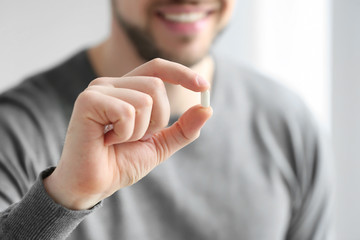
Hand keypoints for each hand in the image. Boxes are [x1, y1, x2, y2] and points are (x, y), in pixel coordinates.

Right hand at [44, 58, 211, 209]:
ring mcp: (98, 90)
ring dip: (140, 130)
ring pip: (145, 99)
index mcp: (126, 89)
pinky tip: (107, 141)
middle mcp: (111, 84)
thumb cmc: (121, 163)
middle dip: (156, 120)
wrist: (94, 185)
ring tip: (118, 140)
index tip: (204, 87)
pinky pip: (128, 111)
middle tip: (134, 138)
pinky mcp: (88, 101)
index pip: (157, 68)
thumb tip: (207, 108)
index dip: (181, 73)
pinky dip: (126, 133)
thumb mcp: (160, 144)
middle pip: (156, 85)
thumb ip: (183, 128)